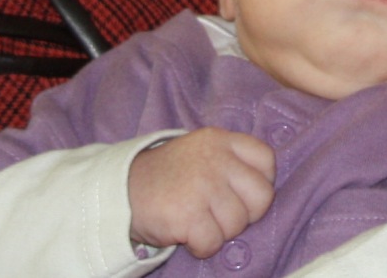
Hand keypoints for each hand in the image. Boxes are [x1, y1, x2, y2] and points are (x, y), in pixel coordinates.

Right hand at [128, 127, 276, 255]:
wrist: (120, 191)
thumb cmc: (167, 176)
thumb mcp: (200, 152)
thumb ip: (229, 160)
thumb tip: (261, 188)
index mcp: (220, 140)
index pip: (266, 160)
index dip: (261, 183)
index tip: (242, 194)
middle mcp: (215, 159)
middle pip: (261, 196)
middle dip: (246, 214)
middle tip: (222, 216)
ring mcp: (202, 186)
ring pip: (238, 224)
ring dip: (220, 232)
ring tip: (198, 222)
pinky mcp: (187, 215)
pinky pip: (213, 242)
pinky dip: (202, 246)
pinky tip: (187, 235)